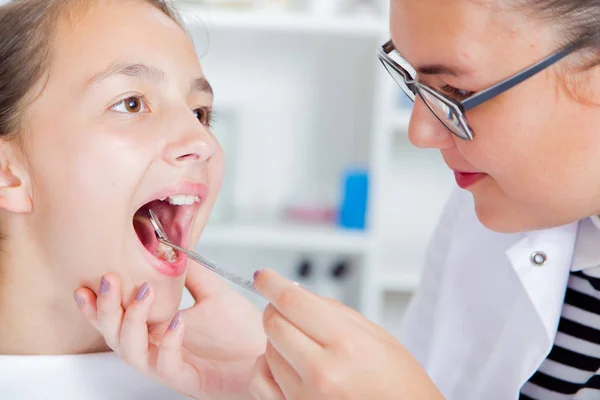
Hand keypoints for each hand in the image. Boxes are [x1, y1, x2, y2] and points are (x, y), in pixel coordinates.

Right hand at [74, 266, 264, 399]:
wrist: (270, 353)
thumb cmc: (242, 331)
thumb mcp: (214, 293)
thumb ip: (191, 274)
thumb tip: (172, 247)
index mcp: (157, 330)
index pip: (117, 319)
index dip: (96, 305)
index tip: (85, 283)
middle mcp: (157, 349)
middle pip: (115, 336)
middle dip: (105, 309)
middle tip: (110, 280)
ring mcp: (171, 366)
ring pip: (131, 354)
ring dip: (131, 321)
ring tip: (143, 292)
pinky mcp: (189, 380)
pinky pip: (166, 366)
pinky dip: (167, 342)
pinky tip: (176, 321)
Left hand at [249, 270, 443, 399]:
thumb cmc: (402, 387)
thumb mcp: (380, 338)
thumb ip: (336, 311)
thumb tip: (298, 293)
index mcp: (348, 345)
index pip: (293, 302)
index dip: (272, 283)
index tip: (264, 276)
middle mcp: (323, 373)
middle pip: (274, 324)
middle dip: (275, 309)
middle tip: (286, 308)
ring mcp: (306, 399)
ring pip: (267, 351)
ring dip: (277, 339)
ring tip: (304, 345)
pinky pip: (261, 383)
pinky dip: (267, 368)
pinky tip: (285, 364)